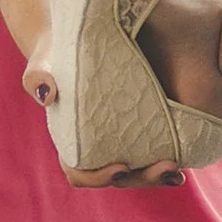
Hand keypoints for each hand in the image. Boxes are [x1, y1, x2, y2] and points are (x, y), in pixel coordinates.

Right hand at [22, 62, 187, 189]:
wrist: (74, 42)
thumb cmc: (54, 56)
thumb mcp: (43, 63)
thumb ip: (37, 76)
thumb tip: (46, 92)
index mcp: (70, 142)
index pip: (80, 173)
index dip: (99, 177)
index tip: (121, 165)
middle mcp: (94, 148)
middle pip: (116, 178)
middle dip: (140, 178)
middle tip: (166, 166)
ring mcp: (115, 142)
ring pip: (135, 172)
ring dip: (156, 176)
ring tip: (177, 170)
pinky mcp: (135, 130)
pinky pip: (149, 153)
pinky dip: (163, 161)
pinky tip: (183, 158)